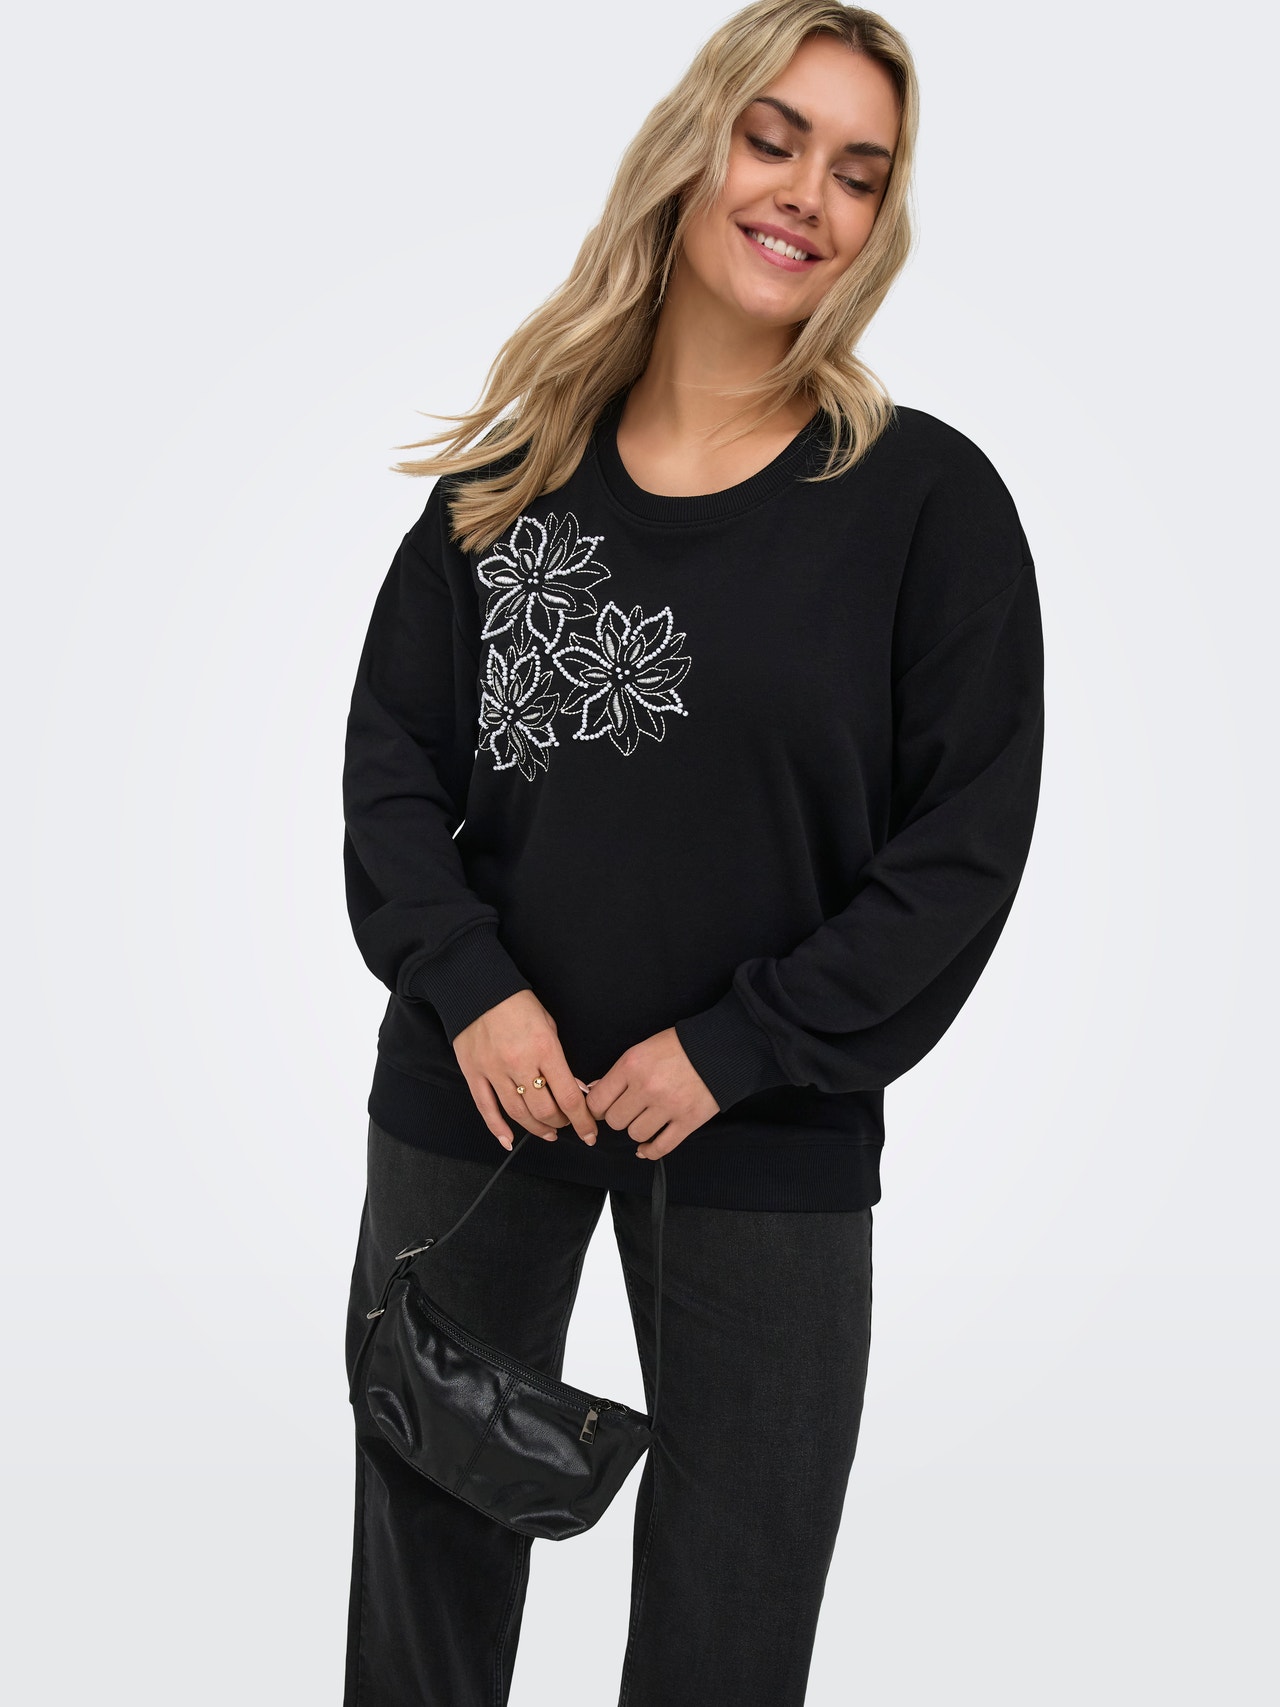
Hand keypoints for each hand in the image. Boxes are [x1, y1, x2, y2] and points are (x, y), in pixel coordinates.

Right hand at [453, 989, 598, 1150]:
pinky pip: (486, 1109)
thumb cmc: (518, 1004)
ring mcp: (494, 1070)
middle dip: (560, 1123)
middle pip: (544, 1110)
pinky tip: (509, 1140)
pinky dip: (497, 1129)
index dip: (582, 1121)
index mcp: (544, 1049)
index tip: (590, 1133)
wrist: (477, 987)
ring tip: (548, 1133)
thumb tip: (574, 1089)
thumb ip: (560, 1059)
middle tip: (566, 1125)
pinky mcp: (474, 1073)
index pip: (568, 1096)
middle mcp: (519, 1063)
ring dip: (536, 1129)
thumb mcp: (549, 1025)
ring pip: (518, 1113)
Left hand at [584, 1028, 719, 1159]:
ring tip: (645, 1119)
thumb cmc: (681, 1046)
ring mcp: (668, 1106)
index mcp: (632, 1065)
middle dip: (619, 1117)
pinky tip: (646, 1147)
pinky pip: (661, 1147)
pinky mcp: (687, 1121)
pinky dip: (650, 1151)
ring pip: (636, 1135)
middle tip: (628, 1110)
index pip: (598, 1101)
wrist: (721, 1048)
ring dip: (637, 1130)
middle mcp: (647, 1087)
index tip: (602, 1108)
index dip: (597, 1108)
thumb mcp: (643, 1049)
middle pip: (615, 1120)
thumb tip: (595, 1090)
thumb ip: (619, 1072)